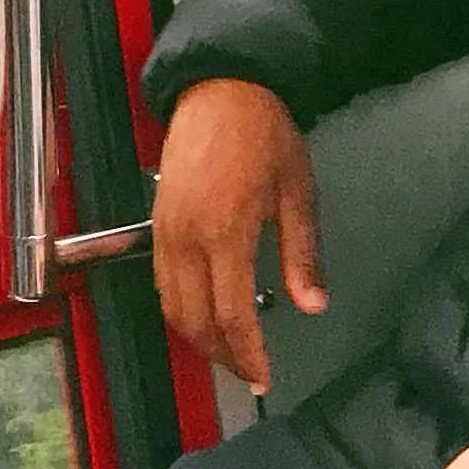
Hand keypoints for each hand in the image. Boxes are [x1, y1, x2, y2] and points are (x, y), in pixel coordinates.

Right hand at [156, 82, 324, 391]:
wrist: (220, 92)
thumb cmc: (266, 137)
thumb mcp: (298, 194)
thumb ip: (302, 255)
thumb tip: (313, 306)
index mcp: (225, 232)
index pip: (231, 313)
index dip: (246, 353)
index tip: (264, 376)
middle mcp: (186, 238)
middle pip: (194, 319)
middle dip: (221, 355)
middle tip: (250, 373)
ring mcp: (164, 233)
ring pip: (171, 306)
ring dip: (198, 339)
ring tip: (231, 355)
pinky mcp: (155, 226)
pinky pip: (162, 284)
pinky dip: (181, 311)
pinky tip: (205, 319)